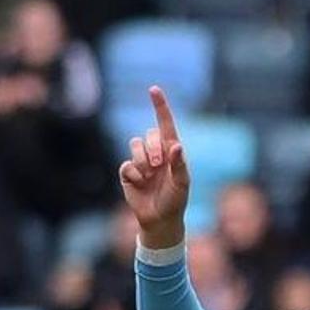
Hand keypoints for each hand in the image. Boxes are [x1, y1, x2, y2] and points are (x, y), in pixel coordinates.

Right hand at [118, 85, 190, 246]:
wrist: (160, 220)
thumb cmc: (175, 201)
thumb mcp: (182, 184)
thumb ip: (180, 164)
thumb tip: (176, 146)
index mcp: (171, 151)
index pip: (165, 124)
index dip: (160, 107)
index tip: (154, 89)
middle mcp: (156, 153)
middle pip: (149, 134)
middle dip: (153, 148)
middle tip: (159, 165)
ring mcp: (141, 161)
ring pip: (135, 145)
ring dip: (143, 160)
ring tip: (149, 176)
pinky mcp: (128, 172)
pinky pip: (127, 164)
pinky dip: (134, 174)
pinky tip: (140, 184)